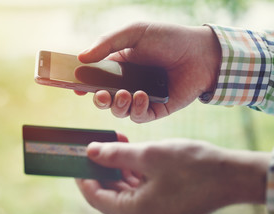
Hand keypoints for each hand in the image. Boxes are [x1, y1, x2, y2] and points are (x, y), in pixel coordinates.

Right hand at [75, 22, 220, 122]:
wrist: (200, 53)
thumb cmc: (168, 38)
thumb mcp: (135, 33)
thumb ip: (107, 44)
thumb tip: (81, 57)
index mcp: (120, 66)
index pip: (96, 78)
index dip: (85, 84)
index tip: (77, 88)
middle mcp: (128, 83)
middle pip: (105, 99)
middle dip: (99, 100)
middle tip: (100, 94)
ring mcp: (142, 98)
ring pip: (119, 110)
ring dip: (117, 105)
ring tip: (124, 94)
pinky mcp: (156, 109)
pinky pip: (139, 116)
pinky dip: (136, 109)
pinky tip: (141, 96)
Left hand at [76, 139, 268, 213]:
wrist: (233, 177)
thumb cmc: (193, 166)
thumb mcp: (148, 156)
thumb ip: (115, 155)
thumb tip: (91, 152)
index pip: (95, 197)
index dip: (83, 177)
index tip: (76, 160)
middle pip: (110, 194)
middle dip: (103, 168)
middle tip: (96, 146)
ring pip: (126, 191)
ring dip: (119, 168)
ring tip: (114, 143)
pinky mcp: (165, 208)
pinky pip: (141, 191)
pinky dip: (134, 174)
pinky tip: (131, 153)